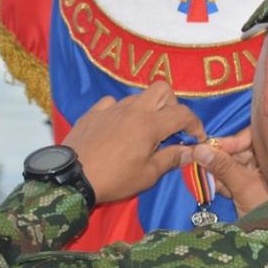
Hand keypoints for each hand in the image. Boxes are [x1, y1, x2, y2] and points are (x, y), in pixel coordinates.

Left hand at [63, 81, 203, 204]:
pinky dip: (121, 112)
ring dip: (147, 110)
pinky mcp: (92, 112)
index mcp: (149, 124)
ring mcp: (110, 108)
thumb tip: (191, 151)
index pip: (182, 113)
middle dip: (172, 105)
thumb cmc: (113, 179)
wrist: (71, 178)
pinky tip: (117, 129)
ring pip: (137, 96)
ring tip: (143, 133)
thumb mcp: (147, 175)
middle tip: (170, 129)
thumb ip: (171, 158)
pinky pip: (112, 103)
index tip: (196, 139)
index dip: (195, 124)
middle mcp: (132, 109)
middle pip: (162, 89)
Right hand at [191, 127, 267, 217]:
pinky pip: (229, 180)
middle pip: (237, 151)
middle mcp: (267, 164)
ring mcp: (256, 179)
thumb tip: (199, 149)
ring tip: (200, 173)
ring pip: (230, 166)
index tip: (210, 148)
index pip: (250, 137)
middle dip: (218, 156)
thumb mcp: (245, 188)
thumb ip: (223, 167)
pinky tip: (207, 185)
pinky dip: (218, 182)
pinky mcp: (246, 193)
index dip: (230, 141)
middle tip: (199, 160)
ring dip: (215, 169)